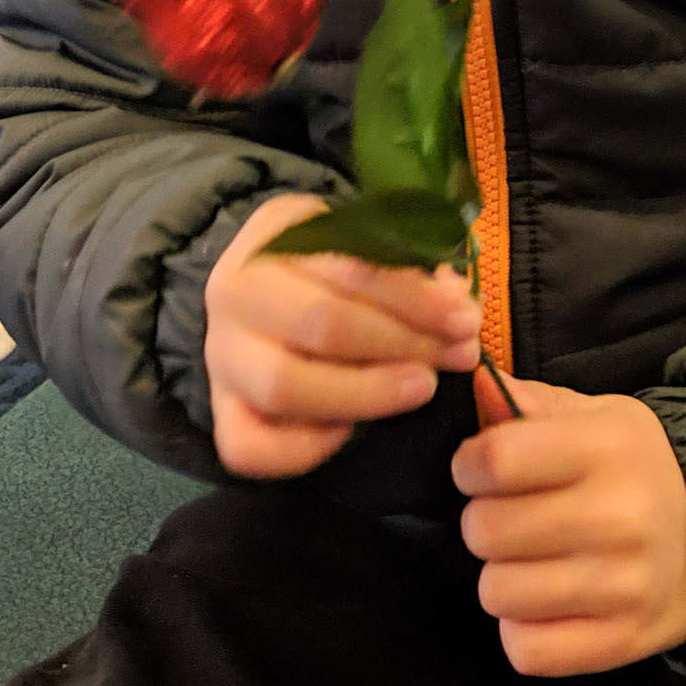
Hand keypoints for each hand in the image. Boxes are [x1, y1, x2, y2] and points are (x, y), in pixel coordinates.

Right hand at [203, 192, 481, 477]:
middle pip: (319, 325)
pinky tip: (351, 430)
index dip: (415, 298)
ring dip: (365, 394)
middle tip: (455, 355)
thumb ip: (408, 267)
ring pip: (283, 387)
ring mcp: (222, 358)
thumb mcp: (361, 242)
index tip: (464, 318)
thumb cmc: (324, 265)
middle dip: (401, 344)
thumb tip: (457, 303)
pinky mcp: (221, 413)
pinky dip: (304, 447)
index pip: (349, 266)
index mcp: (272, 237)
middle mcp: (235, 295)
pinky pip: (249, 448)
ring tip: (421, 388)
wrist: (258, 293)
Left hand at [452, 365, 685, 676]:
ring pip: (498, 593)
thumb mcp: (598, 416)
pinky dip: (522, 630)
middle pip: (486, 531)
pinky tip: (544, 604)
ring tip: (529, 561)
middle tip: (509, 518)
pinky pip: (526, 650)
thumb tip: (476, 381)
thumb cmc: (638, 467)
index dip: (469, 465)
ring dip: (501, 578)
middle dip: (483, 522)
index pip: (497, 460)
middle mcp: (618, 517)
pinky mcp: (623, 642)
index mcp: (607, 448)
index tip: (477, 469)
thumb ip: (533, 402)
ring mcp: (623, 586)